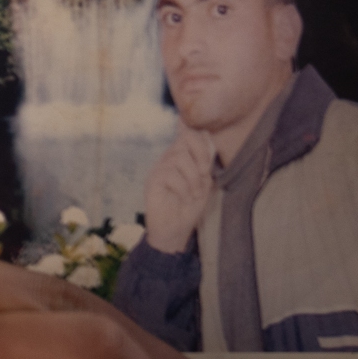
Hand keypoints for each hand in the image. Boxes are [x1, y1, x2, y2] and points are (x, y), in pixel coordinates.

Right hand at [141, 126, 216, 252]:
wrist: (174, 231)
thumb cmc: (190, 207)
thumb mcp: (203, 183)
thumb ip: (204, 163)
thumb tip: (205, 138)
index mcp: (181, 157)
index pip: (186, 133)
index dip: (193, 128)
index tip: (193, 127)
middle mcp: (168, 158)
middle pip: (186, 140)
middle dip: (202, 156)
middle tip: (204, 176)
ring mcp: (159, 168)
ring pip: (180, 158)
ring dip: (194, 179)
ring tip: (194, 194)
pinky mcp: (152, 180)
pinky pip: (172, 175)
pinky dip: (184, 188)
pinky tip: (184, 198)